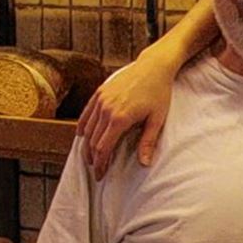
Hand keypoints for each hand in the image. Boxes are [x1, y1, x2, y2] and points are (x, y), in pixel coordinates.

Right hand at [77, 54, 172, 178]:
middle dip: (93, 159)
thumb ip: (148, 142)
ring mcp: (101, 100)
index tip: (100, 175)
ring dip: (87, 146)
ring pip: (88, 129)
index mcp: (120, 118)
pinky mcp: (99, 92)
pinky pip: (86, 113)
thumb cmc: (159, 93)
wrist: (152, 67)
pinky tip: (83, 137)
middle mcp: (106, 109)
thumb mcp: (157, 119)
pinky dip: (83, 126)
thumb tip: (145, 163)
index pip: (104, 147)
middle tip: (96, 172)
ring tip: (91, 159)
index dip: (101, 164)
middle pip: (93, 141)